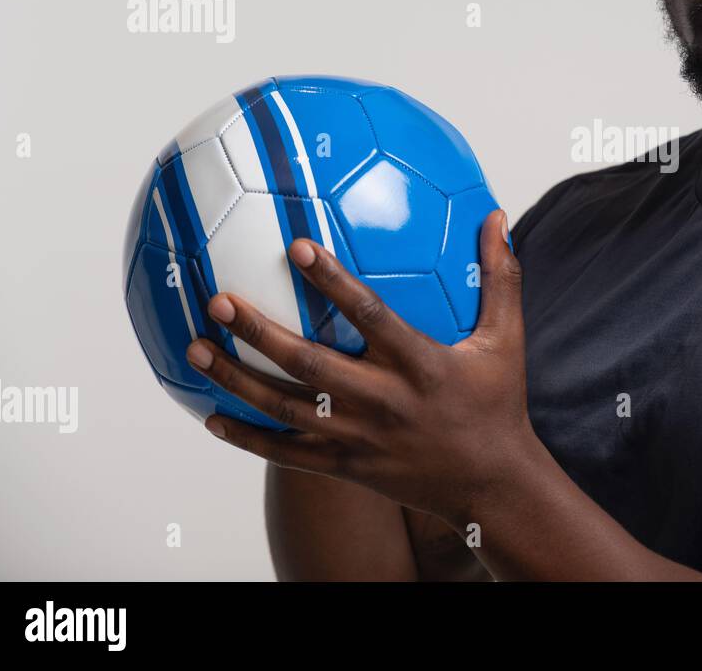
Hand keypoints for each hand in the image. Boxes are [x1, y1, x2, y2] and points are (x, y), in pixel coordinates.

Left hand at [184, 209, 539, 527]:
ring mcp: (362, 438)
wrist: (492, 485)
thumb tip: (498, 216)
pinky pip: (287, 455)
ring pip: (286, 409)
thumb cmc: (498, 402)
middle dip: (259, 334)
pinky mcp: (348, 467)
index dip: (333, 281)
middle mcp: (386, 401)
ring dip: (236, 380)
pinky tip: (212, 417)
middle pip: (310, 365)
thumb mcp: (506, 339)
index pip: (371, 315)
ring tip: (194, 349)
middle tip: (219, 300)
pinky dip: (247, 438)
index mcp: (421, 364)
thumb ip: (500, 278)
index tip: (299, 246)